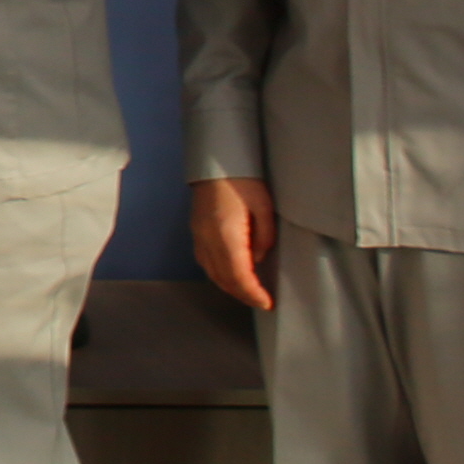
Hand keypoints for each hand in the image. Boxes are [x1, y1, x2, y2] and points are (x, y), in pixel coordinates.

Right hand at [191, 177, 276, 312]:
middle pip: (223, 279)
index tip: (267, 303)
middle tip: (261, 301)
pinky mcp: (196, 231)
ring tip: (249, 292)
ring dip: (230, 287)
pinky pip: (205, 262)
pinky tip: (231, 274)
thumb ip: (264, 237)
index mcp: (225, 235)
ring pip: (211, 273)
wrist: (216, 160)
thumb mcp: (264, 207)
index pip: (238, 275)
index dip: (253, 293)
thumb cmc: (243, 180)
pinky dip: (219, 274)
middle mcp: (207, 239)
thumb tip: (258, 258)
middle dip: (243, 294)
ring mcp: (198, 235)